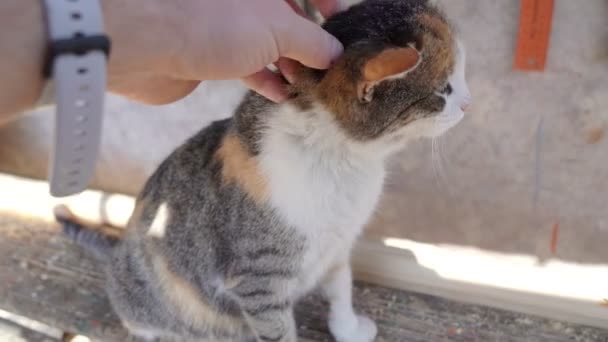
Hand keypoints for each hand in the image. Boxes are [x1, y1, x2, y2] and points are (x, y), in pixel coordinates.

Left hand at [105, 0, 343, 103]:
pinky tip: (282, 95)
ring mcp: (225, 23)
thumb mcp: (278, 28)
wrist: (147, 46)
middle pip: (286, 13)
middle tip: (326, 65)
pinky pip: (246, 63)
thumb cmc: (212, 21)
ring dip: (288, 64)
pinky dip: (265, 78)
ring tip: (308, 85)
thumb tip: (334, 54)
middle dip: (308, 40)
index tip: (340, 20)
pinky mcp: (211, 51)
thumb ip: (313, 41)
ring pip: (266, 41)